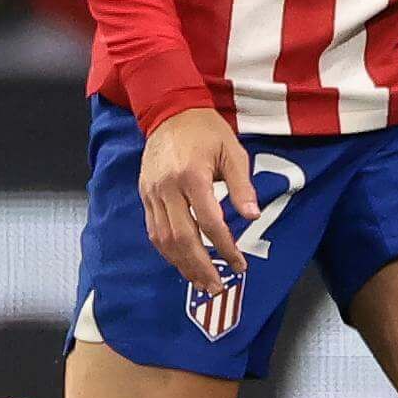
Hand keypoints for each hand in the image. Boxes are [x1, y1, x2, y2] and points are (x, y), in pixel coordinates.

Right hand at [138, 106, 258, 295]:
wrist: (169, 110)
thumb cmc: (206, 130)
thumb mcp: (232, 152)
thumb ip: (242, 187)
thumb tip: (252, 217)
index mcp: (192, 175)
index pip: (210, 222)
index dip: (225, 247)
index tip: (239, 264)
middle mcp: (167, 188)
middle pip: (182, 238)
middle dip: (200, 267)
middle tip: (217, 287)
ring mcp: (152, 193)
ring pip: (164, 239)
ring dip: (183, 265)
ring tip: (201, 282)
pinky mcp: (145, 195)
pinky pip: (154, 230)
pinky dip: (168, 251)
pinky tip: (182, 263)